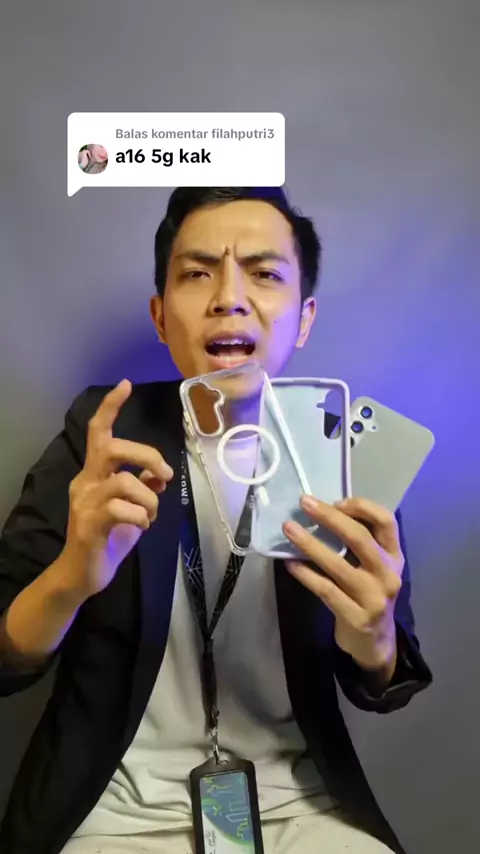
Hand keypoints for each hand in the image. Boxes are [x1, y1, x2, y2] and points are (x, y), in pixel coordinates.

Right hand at [64, 380, 173, 599]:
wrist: (81, 575)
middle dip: (146, 455)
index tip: (125, 385)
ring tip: (151, 515)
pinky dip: (141, 517)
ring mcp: (85, 503)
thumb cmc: (107, 539)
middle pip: (112, 448)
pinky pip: (122, 510)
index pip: (99, 432)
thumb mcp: (132, 509)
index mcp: (94, 474)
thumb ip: (143, 489)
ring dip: (149, 498)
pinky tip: (142, 528)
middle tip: (164, 474)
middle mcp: (85, 482)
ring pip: (124, 482)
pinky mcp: (90, 525)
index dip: (111, 407)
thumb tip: (158, 476)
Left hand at [283, 496, 403, 676]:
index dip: (361, 506)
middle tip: (304, 503)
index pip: (386, 521)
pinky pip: (325, 590)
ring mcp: (374, 598)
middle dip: (330, 517)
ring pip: (338, 564)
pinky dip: (305, 574)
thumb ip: (361, 543)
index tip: (336, 501)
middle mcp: (388, 574)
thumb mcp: (375, 568)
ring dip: (309, 544)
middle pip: (360, 538)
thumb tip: (323, 511)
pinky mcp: (356, 617)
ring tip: (289, 529)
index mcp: (394, 556)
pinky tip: (290, 564)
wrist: (376, 643)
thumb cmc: (369, 594)